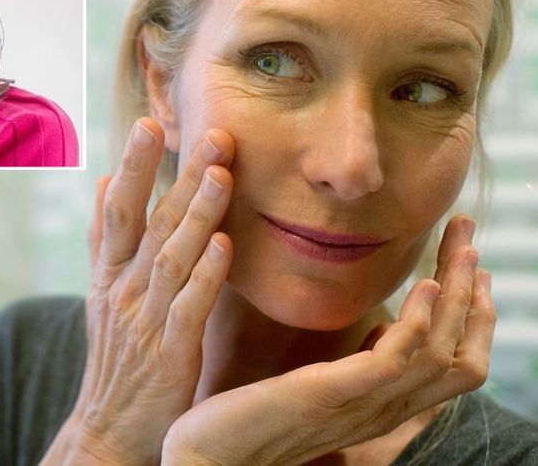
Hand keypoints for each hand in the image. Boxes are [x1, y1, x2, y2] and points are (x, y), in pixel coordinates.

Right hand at [41, 118, 235, 465]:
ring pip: (170, 257)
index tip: (148, 123)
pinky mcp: (169, 352)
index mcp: (107, 272)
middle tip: (210, 133)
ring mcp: (143, 319)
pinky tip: (225, 246)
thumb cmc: (115, 354)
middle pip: (146, 222)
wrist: (107, 427)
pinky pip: (187, 308)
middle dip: (174, 174)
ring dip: (196, 215)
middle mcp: (121, 288)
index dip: (131, 166)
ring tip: (221, 174)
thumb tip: (98, 182)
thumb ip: (102, 239)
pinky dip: (204, 276)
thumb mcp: (99, 292)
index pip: (116, 208)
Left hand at [162, 215, 493, 465]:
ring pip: (438, 353)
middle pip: (458, 355)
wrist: (209, 454)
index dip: (472, 317)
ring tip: (461, 250)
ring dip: (455, 298)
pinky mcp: (328, 395)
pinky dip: (416, 323)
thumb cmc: (257, 419)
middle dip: (471, 294)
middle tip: (469, 237)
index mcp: (381, 405)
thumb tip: (386, 328)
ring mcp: (359, 405)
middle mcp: (382, 410)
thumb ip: (357, 366)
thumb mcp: (323, 386)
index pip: (455, 366)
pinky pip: (391, 361)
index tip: (470, 267)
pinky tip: (423, 285)